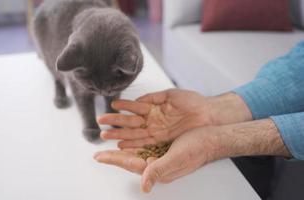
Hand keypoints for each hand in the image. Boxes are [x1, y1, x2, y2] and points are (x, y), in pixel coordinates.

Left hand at [94, 126, 219, 192]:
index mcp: (159, 169)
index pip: (130, 164)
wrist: (213, 137)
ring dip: (121, 148)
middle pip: (130, 159)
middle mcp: (158, 163)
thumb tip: (144, 186)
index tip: (99, 156)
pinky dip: (134, 142)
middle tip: (98, 153)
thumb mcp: (177, 158)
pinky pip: (144, 145)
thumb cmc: (198, 148)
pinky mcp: (165, 147)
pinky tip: (129, 139)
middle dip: (113, 156)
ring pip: (135, 151)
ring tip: (110, 144)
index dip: (114, 160)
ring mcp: (161, 155)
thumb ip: (159, 170)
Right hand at [98, 89, 213, 147]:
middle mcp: (152, 119)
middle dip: (116, 122)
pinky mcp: (161, 140)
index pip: (135, 107)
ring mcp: (156, 130)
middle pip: (130, 122)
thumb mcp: (171, 94)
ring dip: (120, 135)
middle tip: (101, 121)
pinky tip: (122, 145)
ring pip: (134, 133)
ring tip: (106, 134)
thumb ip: (153, 97)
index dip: (124, 106)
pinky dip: (133, 144)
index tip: (112, 104)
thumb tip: (137, 99)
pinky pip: (144, 142)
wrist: (208, 114)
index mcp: (153, 107)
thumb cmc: (192, 102)